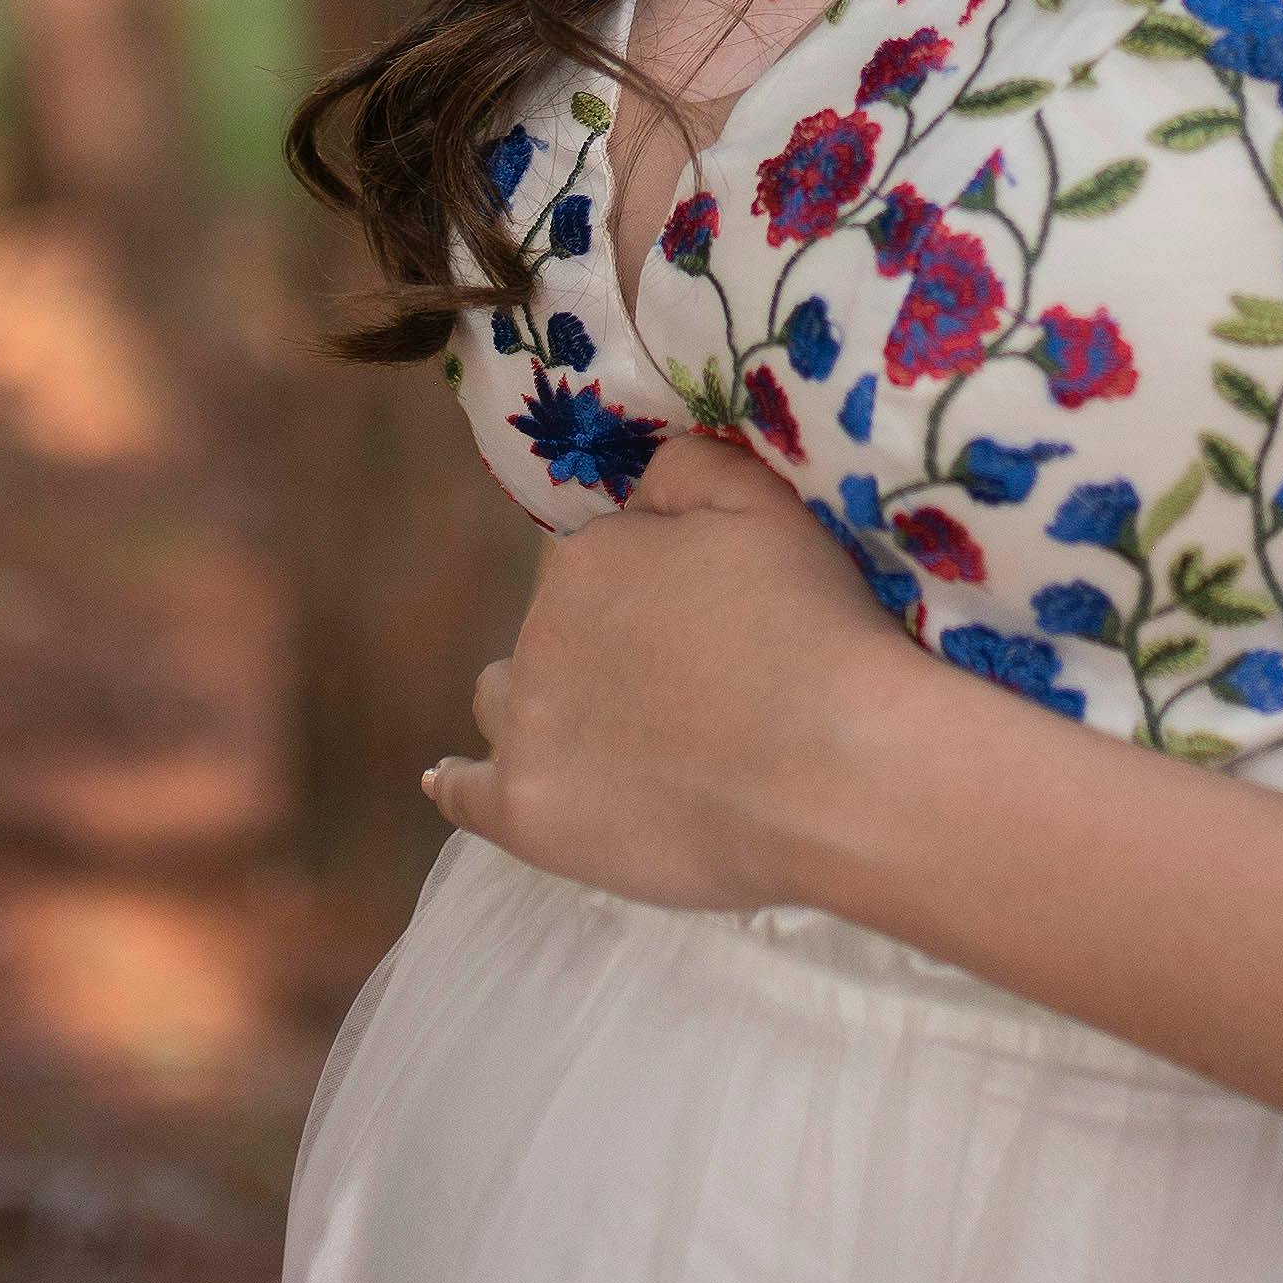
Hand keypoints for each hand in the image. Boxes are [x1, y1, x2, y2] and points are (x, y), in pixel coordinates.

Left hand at [423, 424, 922, 911]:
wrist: (832, 769)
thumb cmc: (810, 632)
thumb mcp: (763, 503)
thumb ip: (687, 469)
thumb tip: (639, 484)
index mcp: (588, 558)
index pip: (598, 560)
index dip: (650, 590)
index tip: (702, 623)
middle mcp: (537, 634)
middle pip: (553, 631)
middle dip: (602, 648)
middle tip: (684, 689)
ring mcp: (525, 729)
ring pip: (501, 700)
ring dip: (535, 704)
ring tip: (588, 733)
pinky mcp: (525, 813)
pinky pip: (462, 794)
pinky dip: (458, 783)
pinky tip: (450, 781)